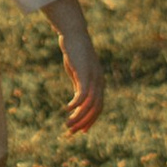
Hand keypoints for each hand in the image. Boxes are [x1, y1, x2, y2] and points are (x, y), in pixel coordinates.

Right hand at [53, 10, 103, 135]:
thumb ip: (80, 85)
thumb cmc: (75, 52)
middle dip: (84, 122)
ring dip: (78, 116)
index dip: (91, 120)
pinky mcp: (85, 73)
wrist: (75, 34)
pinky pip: (83, 93)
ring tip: (67, 124)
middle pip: (95, 108)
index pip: (98, 107)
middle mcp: (99, 82)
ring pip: (89, 104)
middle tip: (71, 131)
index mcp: (98, 83)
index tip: (81, 130)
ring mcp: (93, 78)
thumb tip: (78, 100)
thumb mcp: (78, 72)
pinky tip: (67, 109)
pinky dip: (76, 104)